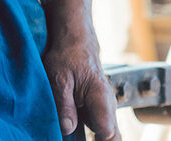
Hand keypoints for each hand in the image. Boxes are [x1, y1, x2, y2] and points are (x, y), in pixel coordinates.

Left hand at [43, 23, 116, 140]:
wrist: (75, 40)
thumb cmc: (67, 55)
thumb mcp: (58, 77)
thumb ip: (64, 104)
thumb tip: (66, 128)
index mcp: (101, 98)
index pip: (107, 132)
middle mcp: (108, 105)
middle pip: (111, 136)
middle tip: (76, 138)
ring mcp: (104, 107)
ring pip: (103, 131)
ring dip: (91, 136)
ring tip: (71, 129)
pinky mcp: (97, 107)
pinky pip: (96, 124)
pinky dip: (87, 128)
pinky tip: (70, 125)